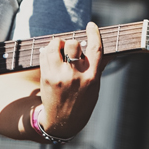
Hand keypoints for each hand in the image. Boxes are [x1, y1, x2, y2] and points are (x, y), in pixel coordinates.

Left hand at [36, 22, 104, 139]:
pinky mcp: (46, 78)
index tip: (91, 25)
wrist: (62, 122)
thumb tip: (104, 49)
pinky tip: (50, 55)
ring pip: (55, 46)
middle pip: (73, 44)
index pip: (95, 48)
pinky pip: (44, 55)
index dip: (94, 33)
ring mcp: (59, 76)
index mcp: (92, 77)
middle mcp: (76, 76)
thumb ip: (97, 67)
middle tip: (71, 48)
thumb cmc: (82, 103)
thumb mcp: (95, 87)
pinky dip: (47, 51)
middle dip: (72, 43)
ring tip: (58, 49)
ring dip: (57, 43)